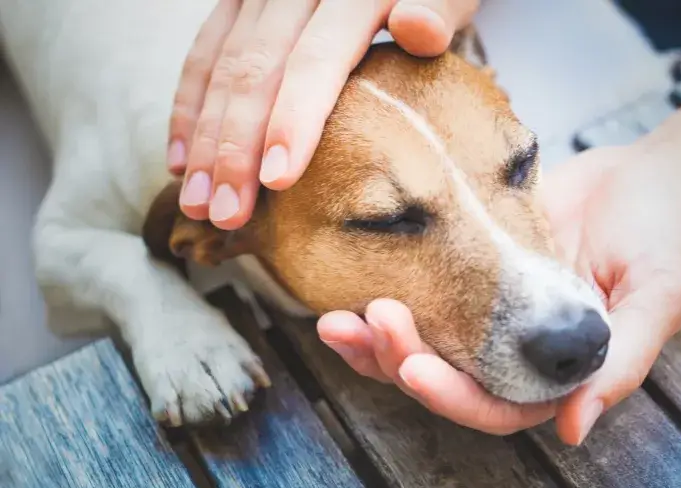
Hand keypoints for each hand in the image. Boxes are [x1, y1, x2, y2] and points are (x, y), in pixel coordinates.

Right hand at [169, 0, 479, 229]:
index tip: (279, 179)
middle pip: (256, 70)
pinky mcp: (238, 0)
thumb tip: (417, 28)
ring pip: (221, 66)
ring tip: (202, 204)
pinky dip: (188, 107)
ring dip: (205, 139)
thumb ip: (439, 7)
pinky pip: (204, 50)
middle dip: (236, 148)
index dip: (294, 119)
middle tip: (229, 214)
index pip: (316, 59)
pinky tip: (183, 162)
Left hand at [317, 143, 680, 444]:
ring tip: (336, 321)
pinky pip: (422, 296)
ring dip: (377, 342)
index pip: (497, 407)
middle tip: (369, 323)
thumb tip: (573, 430)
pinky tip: (348, 294)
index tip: (414, 367)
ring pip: (424, 347)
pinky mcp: (469, 272)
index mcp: (560, 375)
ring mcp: (490, 315)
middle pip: (447, 382)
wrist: (648, 175)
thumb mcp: (658, 299)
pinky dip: (385, 298)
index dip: (453, 397)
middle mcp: (518, 356)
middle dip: (401, 361)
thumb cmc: (665, 236)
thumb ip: (622, 365)